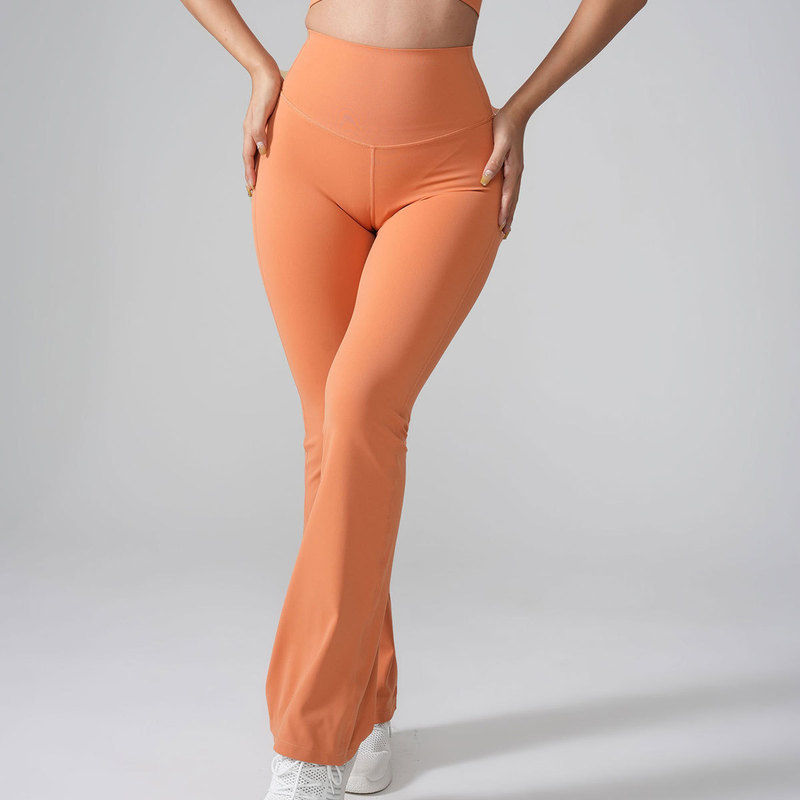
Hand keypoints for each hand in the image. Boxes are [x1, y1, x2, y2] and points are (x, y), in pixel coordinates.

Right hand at [244, 64, 283, 195]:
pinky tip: (263, 158)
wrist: (268, 74)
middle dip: (249, 174)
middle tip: (251, 192)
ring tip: (255, 179)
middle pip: (248, 158)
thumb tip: (261, 151)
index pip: (248, 157)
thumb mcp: (264, 111)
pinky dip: (258, 155)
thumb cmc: (268, 91)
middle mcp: (251, 130)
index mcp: (250, 130)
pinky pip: (258, 144)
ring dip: (253, 166)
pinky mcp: (262, 123)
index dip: (250, 172)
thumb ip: (260, 130)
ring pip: (252, 152)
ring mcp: (255, 127)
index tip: (251, 187)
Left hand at [480, 103, 527, 238]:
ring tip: (506, 227)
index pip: (508, 197)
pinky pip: (512, 189)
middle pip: (513, 201)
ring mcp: (516, 171)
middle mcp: (516, 173)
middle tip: (504, 235)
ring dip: (510, 212)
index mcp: (513, 170)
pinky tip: (506, 205)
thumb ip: (493, 161)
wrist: (515, 113)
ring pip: (513, 197)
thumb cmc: (503, 126)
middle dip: (508, 218)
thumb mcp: (498, 143)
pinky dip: (510, 201)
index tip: (500, 226)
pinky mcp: (513, 167)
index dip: (504, 212)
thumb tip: (485, 181)